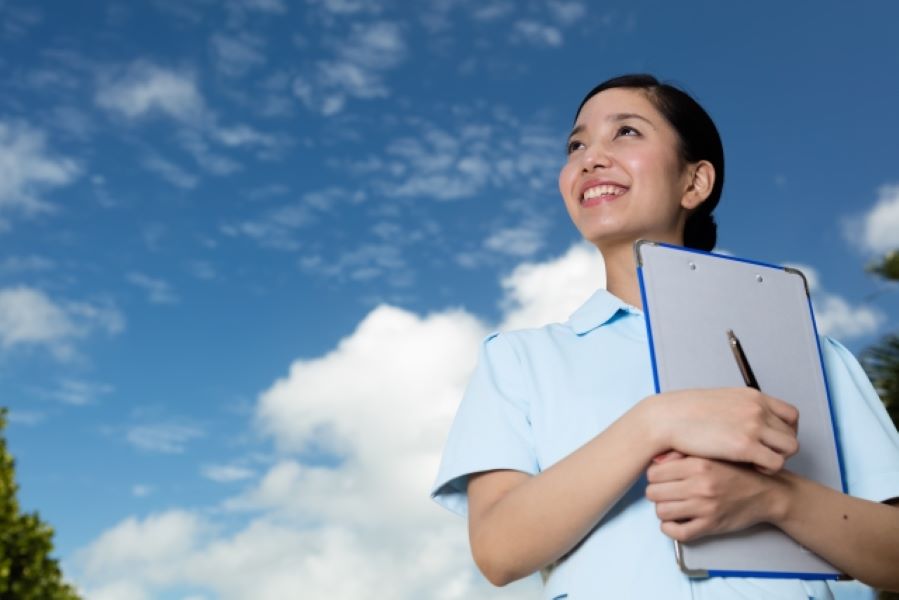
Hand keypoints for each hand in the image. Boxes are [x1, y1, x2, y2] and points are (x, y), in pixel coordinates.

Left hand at [645, 454, 784, 541]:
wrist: (766, 492)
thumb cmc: (736, 470)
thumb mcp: (711, 453)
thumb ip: (682, 454)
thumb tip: (654, 459)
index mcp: (697, 464)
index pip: (653, 473)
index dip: (654, 476)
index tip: (661, 478)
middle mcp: (700, 485)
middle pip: (653, 493)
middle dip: (656, 493)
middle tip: (665, 492)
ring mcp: (705, 507)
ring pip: (662, 512)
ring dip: (663, 510)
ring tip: (671, 505)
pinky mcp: (711, 525)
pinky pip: (678, 532)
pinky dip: (670, 529)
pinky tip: (674, 521)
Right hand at [649, 388, 798, 472]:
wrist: (667, 418)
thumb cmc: (684, 413)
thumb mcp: (719, 401)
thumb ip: (738, 408)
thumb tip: (743, 418)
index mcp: (752, 396)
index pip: (791, 414)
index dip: (787, 431)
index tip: (774, 441)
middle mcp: (757, 408)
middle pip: (791, 433)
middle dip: (781, 447)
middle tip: (764, 456)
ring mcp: (753, 426)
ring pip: (790, 447)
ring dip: (778, 457)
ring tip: (760, 463)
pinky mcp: (745, 446)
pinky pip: (776, 462)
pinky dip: (769, 468)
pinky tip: (753, 468)